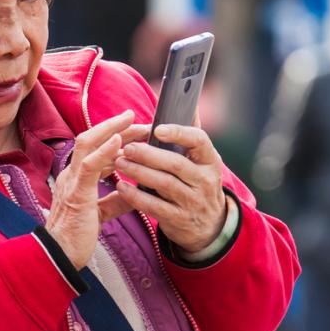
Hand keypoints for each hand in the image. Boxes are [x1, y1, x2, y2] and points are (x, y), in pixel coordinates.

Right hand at [47, 110, 135, 268]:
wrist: (59, 256)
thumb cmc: (76, 237)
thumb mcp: (101, 214)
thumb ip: (116, 201)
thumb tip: (135, 193)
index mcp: (76, 178)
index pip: (95, 150)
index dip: (115, 138)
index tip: (135, 132)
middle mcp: (71, 174)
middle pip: (91, 139)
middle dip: (116, 127)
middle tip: (138, 119)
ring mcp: (71, 181)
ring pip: (87, 143)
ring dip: (111, 129)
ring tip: (131, 120)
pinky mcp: (77, 192)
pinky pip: (89, 166)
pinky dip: (104, 150)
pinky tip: (119, 140)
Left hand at [112, 123, 228, 254]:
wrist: (209, 226)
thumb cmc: (198, 183)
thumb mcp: (202, 161)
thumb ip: (192, 135)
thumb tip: (188, 104)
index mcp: (210, 160)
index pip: (199, 141)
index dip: (179, 133)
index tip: (157, 129)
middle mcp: (204, 181)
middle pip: (176, 164)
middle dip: (149, 155)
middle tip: (127, 147)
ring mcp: (193, 202)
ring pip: (164, 184)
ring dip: (139, 172)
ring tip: (119, 162)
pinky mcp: (178, 220)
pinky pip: (155, 207)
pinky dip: (136, 197)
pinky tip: (121, 187)